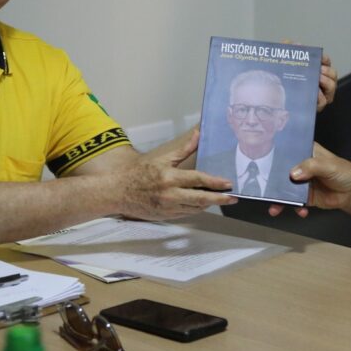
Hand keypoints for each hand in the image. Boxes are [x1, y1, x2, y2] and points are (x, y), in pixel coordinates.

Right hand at [114, 130, 235, 219]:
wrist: (118, 190)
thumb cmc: (138, 172)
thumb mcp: (162, 158)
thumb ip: (183, 149)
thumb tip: (198, 134)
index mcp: (170, 177)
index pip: (198, 180)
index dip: (215, 182)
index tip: (228, 183)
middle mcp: (170, 194)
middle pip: (201, 198)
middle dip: (219, 199)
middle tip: (232, 198)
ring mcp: (168, 207)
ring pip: (195, 208)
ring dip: (209, 204)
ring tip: (221, 199)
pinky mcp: (165, 216)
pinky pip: (186, 213)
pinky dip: (196, 209)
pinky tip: (203, 204)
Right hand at [268, 143, 350, 218]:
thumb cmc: (345, 173)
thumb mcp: (329, 165)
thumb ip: (311, 166)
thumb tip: (293, 174)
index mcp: (306, 152)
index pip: (288, 151)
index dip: (277, 157)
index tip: (265, 164)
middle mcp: (301, 166)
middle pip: (282, 171)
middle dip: (274, 181)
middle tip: (266, 190)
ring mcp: (302, 182)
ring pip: (285, 189)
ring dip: (280, 198)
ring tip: (275, 208)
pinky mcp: (304, 196)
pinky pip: (295, 202)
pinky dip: (294, 207)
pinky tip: (300, 211)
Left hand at [280, 40, 336, 111]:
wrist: (274, 99)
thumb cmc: (284, 79)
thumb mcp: (285, 61)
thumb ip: (288, 49)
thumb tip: (296, 44)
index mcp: (316, 69)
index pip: (326, 62)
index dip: (325, 59)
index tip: (320, 57)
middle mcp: (322, 81)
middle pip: (332, 74)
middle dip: (328, 71)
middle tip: (320, 69)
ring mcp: (321, 94)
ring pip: (331, 87)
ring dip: (327, 82)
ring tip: (319, 79)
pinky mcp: (316, 105)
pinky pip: (323, 101)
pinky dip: (320, 96)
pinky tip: (315, 92)